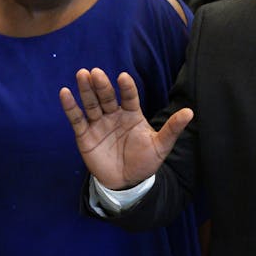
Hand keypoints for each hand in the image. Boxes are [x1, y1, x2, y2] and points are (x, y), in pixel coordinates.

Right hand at [60, 67, 191, 189]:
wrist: (126, 183)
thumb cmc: (145, 162)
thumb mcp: (160, 146)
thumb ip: (172, 129)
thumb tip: (190, 112)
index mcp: (132, 114)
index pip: (130, 97)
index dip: (127, 88)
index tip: (124, 77)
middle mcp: (114, 115)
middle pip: (107, 96)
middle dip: (102, 85)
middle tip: (95, 72)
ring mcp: (99, 123)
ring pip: (91, 103)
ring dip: (86, 90)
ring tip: (82, 75)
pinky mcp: (84, 135)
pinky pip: (76, 119)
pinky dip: (70, 106)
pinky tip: (65, 93)